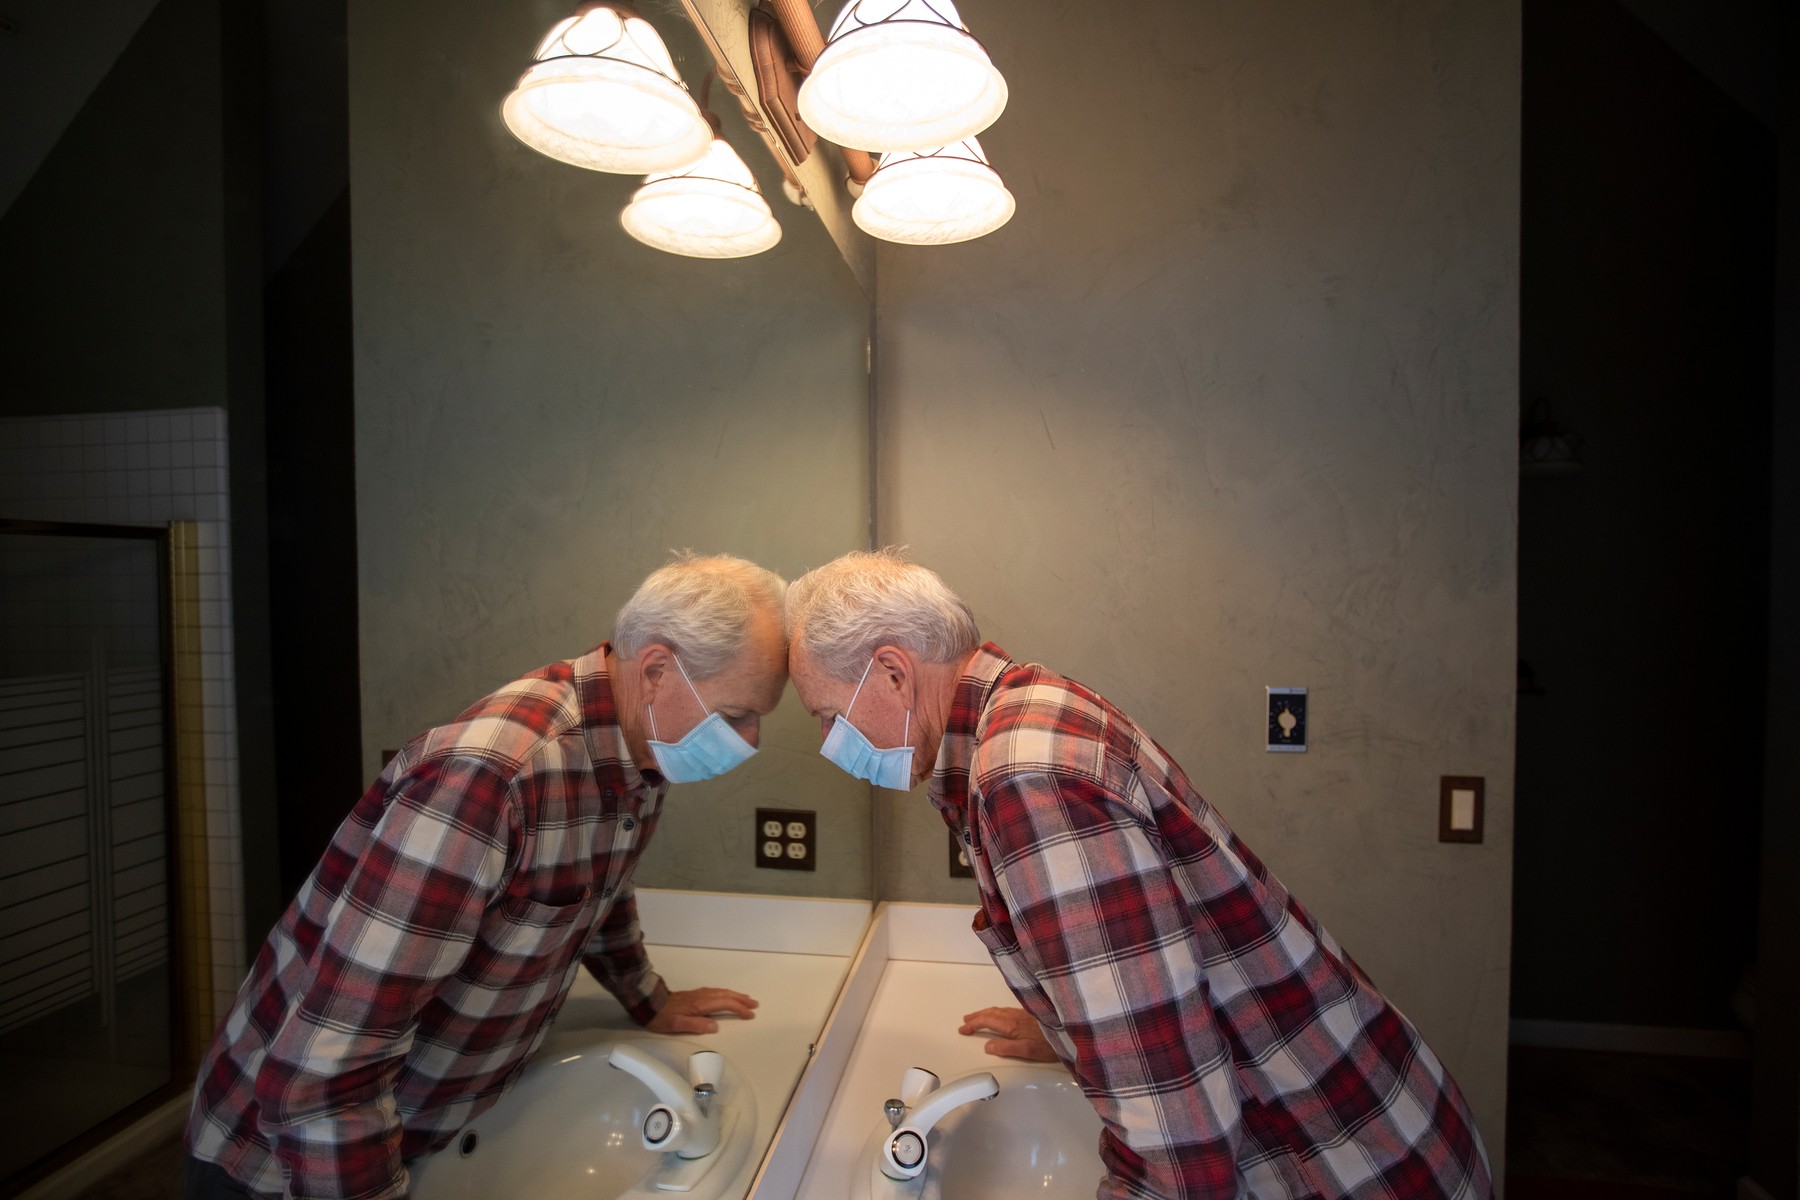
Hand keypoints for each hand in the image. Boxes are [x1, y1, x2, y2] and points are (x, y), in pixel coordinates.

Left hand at [644, 987, 758, 1034]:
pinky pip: (716, 992)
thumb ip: (696, 1025)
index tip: (750, 1014)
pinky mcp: (694, 994)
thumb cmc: (662, 1016)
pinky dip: (726, 994)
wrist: (649, 1003)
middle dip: (741, 999)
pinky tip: (726, 996)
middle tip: (755, 1004)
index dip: (739, 1009)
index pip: (725, 1004)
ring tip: (745, 999)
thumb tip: (715, 1026)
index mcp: (701, 1004)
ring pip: (721, 992)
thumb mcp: (677, 1025)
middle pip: (726, 996)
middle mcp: (702, 996)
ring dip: (735, 995)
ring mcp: (698, 994)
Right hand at [959, 1006, 1057, 1061]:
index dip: (973, 1024)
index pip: (987, 1022)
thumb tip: (987, 1046)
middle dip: (977, 1016)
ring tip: (978, 1017)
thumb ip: (1006, 1048)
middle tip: (965, 1020)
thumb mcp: (1027, 1050)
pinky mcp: (1031, 1013)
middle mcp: (1015, 1015)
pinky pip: (1007, 1010)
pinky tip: (1001, 1016)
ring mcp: (1023, 1013)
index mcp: (1011, 1024)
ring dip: (986, 1013)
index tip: (962, 1029)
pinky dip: (997, 1012)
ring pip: (999, 1010)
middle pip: (991, 1013)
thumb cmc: (1050, 1043)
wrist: (1070, 1031)